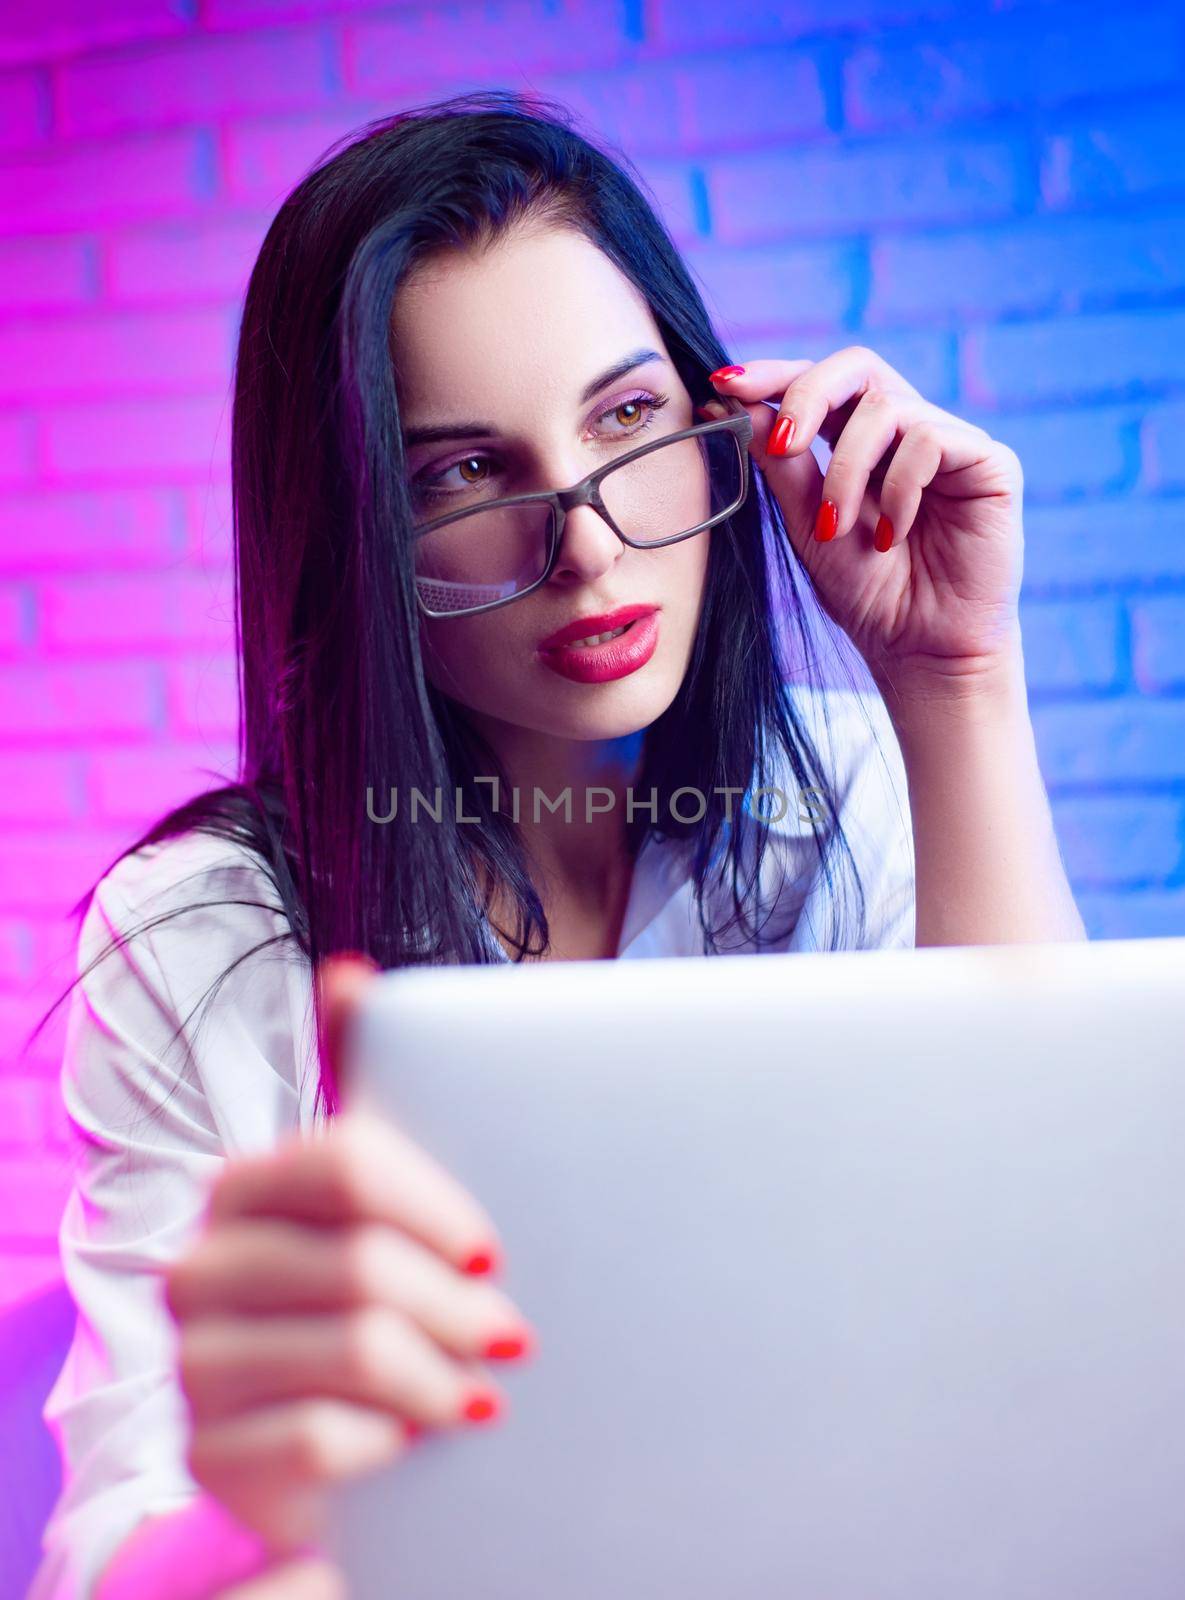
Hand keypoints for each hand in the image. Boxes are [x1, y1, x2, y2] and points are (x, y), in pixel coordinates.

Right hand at [163, 955, 535, 1555]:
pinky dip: (392, 1444)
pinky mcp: (206, 1455)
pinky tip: (419, 1442)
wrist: (339, 1436)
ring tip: (485, 1393)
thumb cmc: (380, 1293)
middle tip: (512, 1337)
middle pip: (359, 1265)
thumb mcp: (383, 1190)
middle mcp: (201, 1266)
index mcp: (246, 1184)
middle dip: (455, 1306)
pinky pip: (316, 1442)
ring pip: (350, 1352)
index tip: (492, 1251)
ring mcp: (194, 1364)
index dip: (435, 1207)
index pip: (347, 1163)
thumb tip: (350, 976)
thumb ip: (370, 1081)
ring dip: (439, 1379)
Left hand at [704, 346, 1025, 695]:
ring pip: (885, 408)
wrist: (919, 650)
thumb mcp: (807, 524)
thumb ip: (781, 464)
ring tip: (838, 529)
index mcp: (860, 440)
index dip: (774, 375)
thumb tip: (734, 401)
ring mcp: (950, 442)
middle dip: (807, 397)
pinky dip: (897, 488)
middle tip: (782, 446)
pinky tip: (894, 534)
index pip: (819, 382)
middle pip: (856, 367)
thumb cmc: (867, 592)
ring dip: (846, 471)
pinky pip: (929, 440)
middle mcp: (907, 430)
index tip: (725, 385)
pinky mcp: (989, 462)